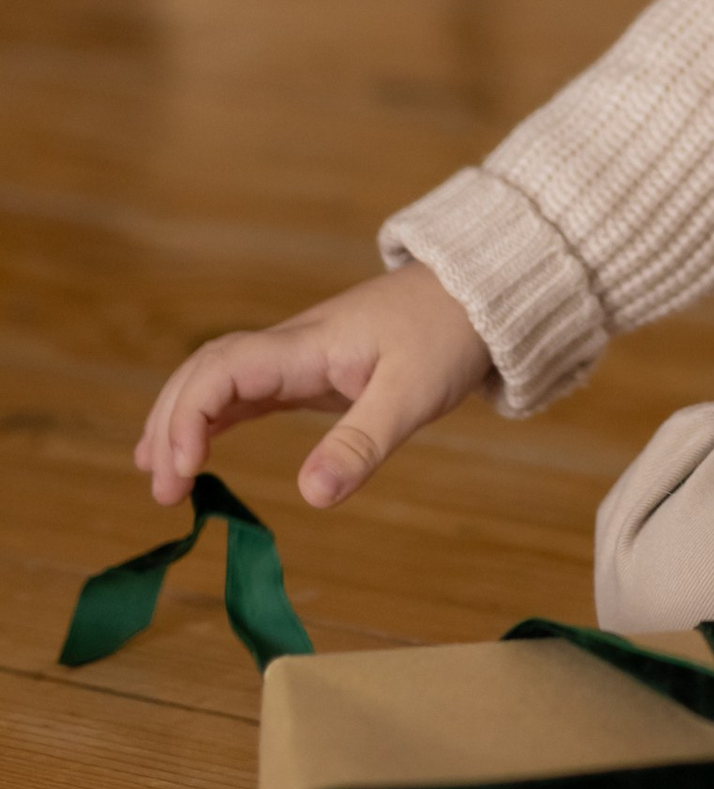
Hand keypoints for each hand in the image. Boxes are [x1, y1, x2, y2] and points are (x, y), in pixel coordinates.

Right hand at [134, 266, 493, 512]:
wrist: (481, 292)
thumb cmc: (449, 334)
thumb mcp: (413, 395)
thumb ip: (362, 444)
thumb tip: (311, 496)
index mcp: (307, 344)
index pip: (222, 369)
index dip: (189, 415)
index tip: (183, 470)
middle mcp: (292, 345)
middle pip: (206, 371)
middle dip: (171, 424)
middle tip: (161, 490)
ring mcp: (299, 355)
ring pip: (218, 378)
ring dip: (182, 420)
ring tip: (155, 476)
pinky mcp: (312, 369)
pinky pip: (246, 390)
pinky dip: (212, 419)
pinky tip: (195, 451)